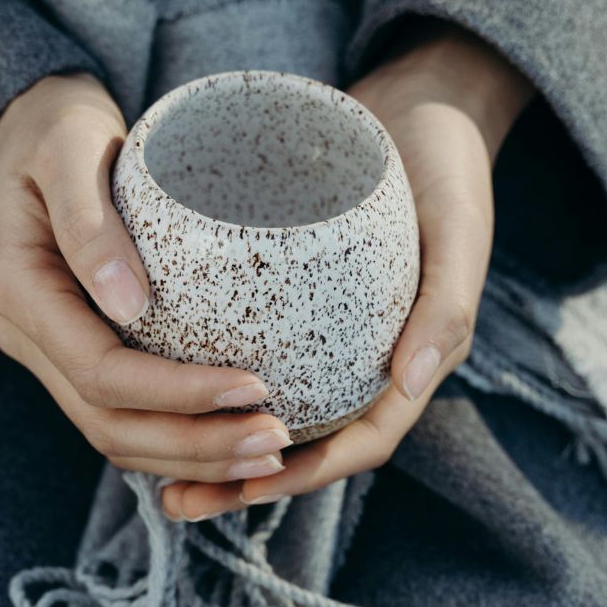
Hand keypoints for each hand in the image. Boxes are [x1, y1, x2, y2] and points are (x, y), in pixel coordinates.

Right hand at [0, 73, 292, 496]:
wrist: (35, 130)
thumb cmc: (61, 130)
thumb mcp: (71, 150)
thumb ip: (90, 223)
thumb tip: (128, 306)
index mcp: (17, 288)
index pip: (99, 371)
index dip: (176, 394)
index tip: (255, 388)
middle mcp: (25, 333)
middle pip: (107, 423)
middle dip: (193, 444)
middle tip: (275, 445)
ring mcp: (47, 350)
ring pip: (112, 435)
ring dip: (189, 456)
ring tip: (267, 456)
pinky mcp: (76, 352)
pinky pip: (122, 417)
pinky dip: (175, 441)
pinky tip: (230, 443)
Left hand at [161, 25, 533, 519]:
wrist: (420, 106)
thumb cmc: (445, 166)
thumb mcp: (458, 226)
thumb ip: (447, 302)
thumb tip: (412, 382)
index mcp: (411, 358)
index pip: (360, 440)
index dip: (307, 474)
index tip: (246, 486)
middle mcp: (365, 356)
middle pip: (304, 439)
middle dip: (241, 477)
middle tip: (172, 500)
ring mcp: (327, 330)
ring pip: (271, 404)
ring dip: (214, 440)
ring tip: (148, 461)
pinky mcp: (295, 297)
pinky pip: (252, 349)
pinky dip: (208, 377)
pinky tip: (154, 378)